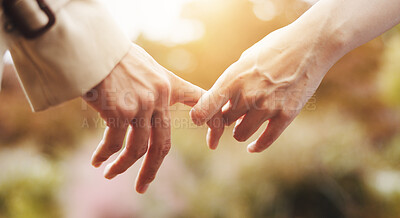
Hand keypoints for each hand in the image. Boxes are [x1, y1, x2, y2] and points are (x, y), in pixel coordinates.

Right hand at [83, 44, 222, 192]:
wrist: (94, 47)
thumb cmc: (117, 56)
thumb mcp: (146, 68)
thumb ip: (155, 88)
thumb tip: (150, 111)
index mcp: (169, 86)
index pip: (200, 103)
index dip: (213, 123)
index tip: (214, 142)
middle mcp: (159, 99)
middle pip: (162, 145)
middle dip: (151, 169)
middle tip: (143, 186)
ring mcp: (141, 106)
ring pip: (138, 149)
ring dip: (123, 166)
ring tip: (110, 174)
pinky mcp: (120, 111)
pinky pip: (115, 143)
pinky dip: (105, 155)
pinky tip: (98, 160)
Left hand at [190, 26, 336, 152]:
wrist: (309, 45)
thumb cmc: (273, 49)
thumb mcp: (245, 60)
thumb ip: (231, 83)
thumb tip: (220, 105)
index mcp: (233, 79)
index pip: (204, 108)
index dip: (199, 117)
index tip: (200, 119)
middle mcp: (248, 95)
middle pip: (223, 122)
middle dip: (224, 120)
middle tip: (230, 115)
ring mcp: (268, 106)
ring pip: (240, 134)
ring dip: (240, 130)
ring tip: (244, 122)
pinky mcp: (286, 115)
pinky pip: (265, 141)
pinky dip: (256, 146)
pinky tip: (252, 147)